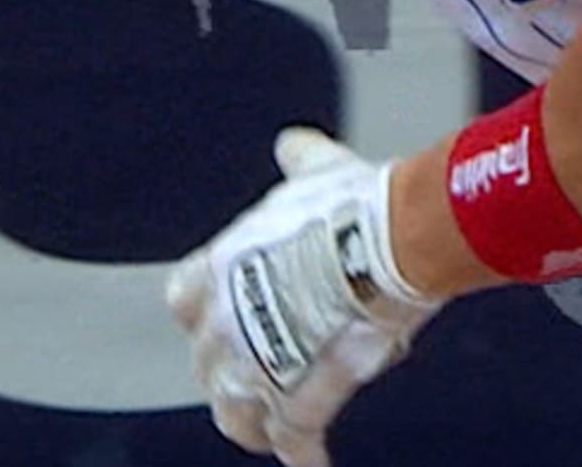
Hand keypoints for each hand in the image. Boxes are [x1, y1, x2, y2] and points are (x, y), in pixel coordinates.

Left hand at [167, 128, 444, 466]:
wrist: (397, 236)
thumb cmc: (358, 201)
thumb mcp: (321, 172)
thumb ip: (301, 164)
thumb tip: (293, 146)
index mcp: (221, 265)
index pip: (183, 299)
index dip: (205, 312)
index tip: (224, 316)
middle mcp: (226, 320)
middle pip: (209, 366)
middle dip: (234, 373)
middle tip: (264, 373)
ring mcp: (256, 362)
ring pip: (236, 413)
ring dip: (255, 422)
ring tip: (275, 429)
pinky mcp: (296, 394)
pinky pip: (292, 438)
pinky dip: (304, 456)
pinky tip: (314, 466)